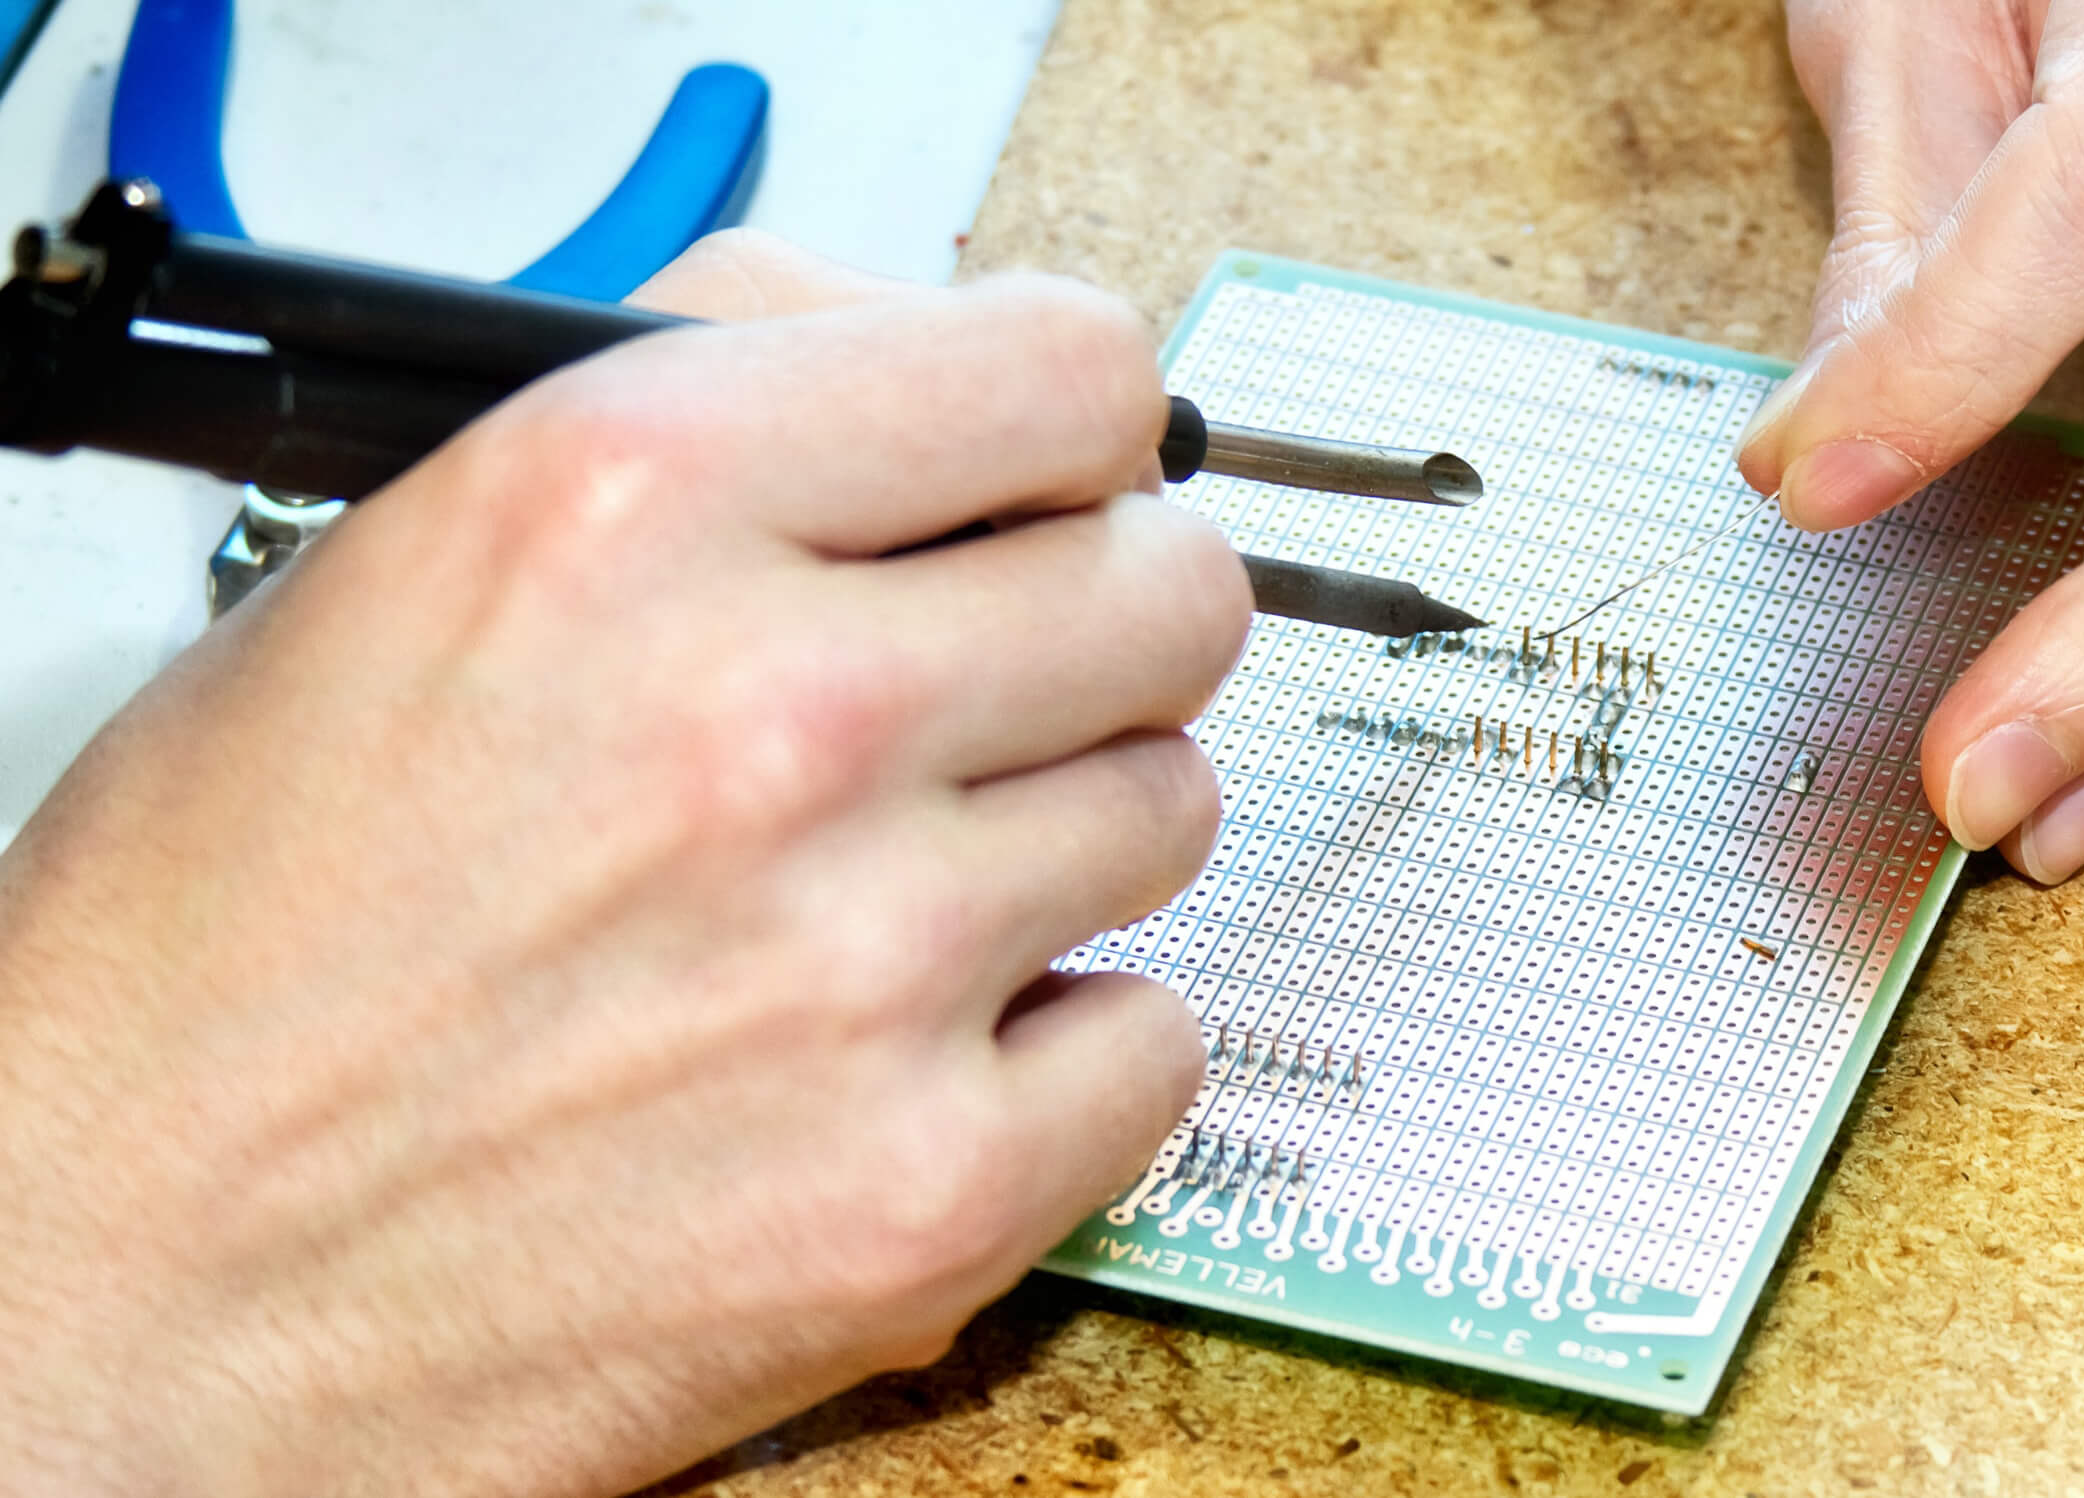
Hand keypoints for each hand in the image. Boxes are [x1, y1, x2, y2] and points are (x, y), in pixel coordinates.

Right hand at [0, 234, 1244, 1496]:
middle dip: (1095, 635)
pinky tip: (905, 1054)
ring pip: (1171, 810)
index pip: (1068, 375)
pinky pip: (1156, 1042)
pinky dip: (1062, 1053)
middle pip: (1172, 594)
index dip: (1074, 434)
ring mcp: (869, 965)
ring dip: (1060, 842)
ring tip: (876, 897)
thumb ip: (695, 397)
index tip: (1052, 487)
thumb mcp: (395, 565)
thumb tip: (914, 343)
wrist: (119, 1294)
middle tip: (986, 697)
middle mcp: (770, 718)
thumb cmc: (218, 953)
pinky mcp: (930, 1189)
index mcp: (622, 506)